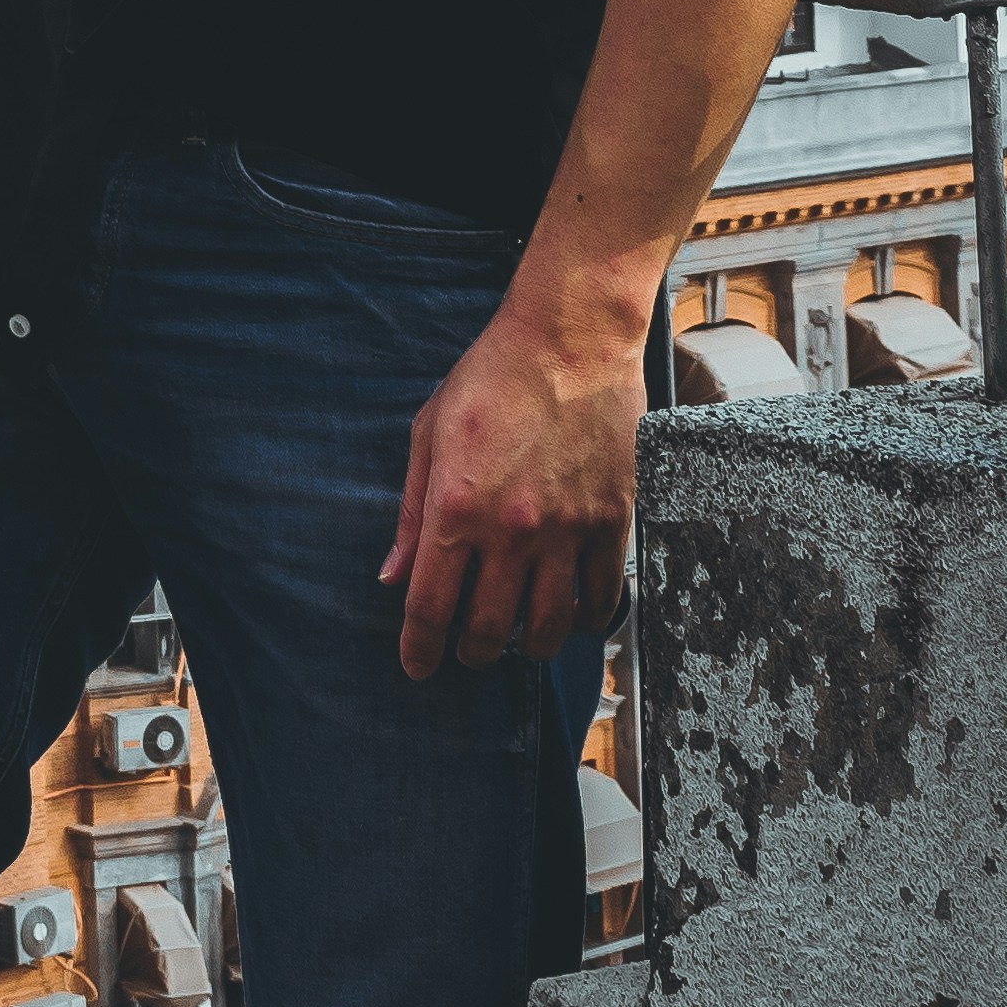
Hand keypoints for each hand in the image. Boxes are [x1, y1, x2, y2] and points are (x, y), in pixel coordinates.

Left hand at [381, 313, 639, 683]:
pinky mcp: (613, 521)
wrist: (571, 340)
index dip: (420, 648)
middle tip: (467, 652)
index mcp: (457, 508)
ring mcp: (568, 530)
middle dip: (471, 653)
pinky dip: (586, 621)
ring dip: (529, 647)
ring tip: (518, 640)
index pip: (430, 606)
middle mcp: (512, 530)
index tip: (417, 667)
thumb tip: (393, 576)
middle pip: (489, 629)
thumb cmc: (492, 376)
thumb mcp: (430, 434)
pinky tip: (573, 618)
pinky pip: (604, 596)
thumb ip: (413, 513)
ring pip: (550, 626)